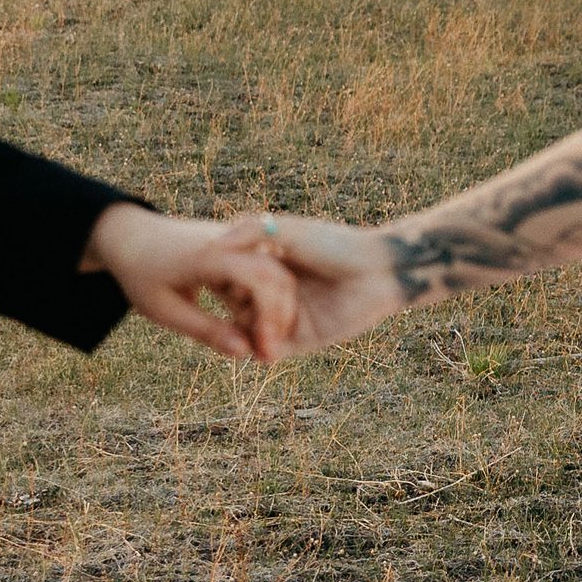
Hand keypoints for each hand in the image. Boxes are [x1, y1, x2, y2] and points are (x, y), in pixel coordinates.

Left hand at [81, 203, 299, 361]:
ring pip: (276, 271)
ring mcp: (237, 239)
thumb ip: (206, 330)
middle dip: (282, 315)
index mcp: (209, 254)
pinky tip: (254, 324)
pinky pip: (263, 269)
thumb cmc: (141, 274)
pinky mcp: (238, 245)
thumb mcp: (165, 309)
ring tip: (262, 343)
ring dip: (276, 307)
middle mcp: (230, 240)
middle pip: (278, 274)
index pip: (260, 278)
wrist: (130, 237)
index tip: (266, 351)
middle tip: (270, 353)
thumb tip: (244, 353)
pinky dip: (265, 297)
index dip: (271, 316)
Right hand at [212, 214, 406, 354]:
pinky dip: (259, 349)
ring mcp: (287, 320)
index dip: (216, 278)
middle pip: (235, 307)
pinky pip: (271, 351)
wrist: (377, 272)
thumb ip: (250, 230)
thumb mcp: (289, 231)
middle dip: (227, 306)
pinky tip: (254, 344)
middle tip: (216, 302)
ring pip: (249, 332)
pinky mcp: (302, 341)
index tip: (204, 274)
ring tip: (234, 326)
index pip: (228, 278)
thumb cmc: (336, 245)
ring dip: (240, 332)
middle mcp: (274, 295)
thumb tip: (212, 244)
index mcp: (268, 267)